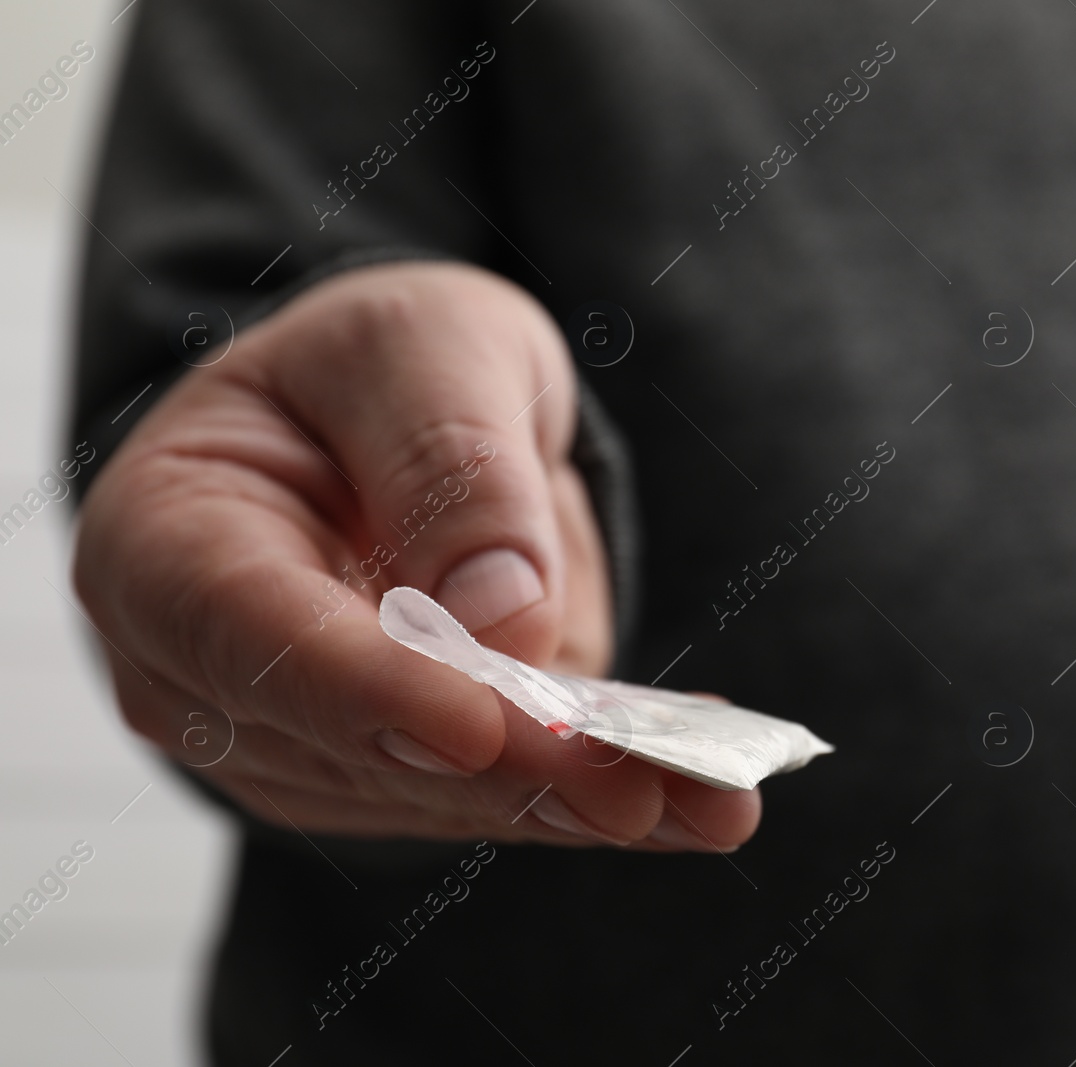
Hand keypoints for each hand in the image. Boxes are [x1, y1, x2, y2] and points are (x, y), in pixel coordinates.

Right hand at [73, 261, 758, 849]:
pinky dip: (602, 790)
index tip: (484, 725)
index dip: (371, 690)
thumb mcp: (424, 344)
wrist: (389, 422)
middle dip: (516, 772)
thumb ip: (451, 457)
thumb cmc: (382, 366)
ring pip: (449, 797)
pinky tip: (703, 791)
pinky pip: (502, 795)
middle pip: (365, 746)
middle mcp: (215, 675)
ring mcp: (302, 743)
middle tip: (649, 786)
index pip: (255, 636)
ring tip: (715, 798)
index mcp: (170, 543)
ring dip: (584, 802)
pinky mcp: (396, 775)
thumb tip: (499, 615)